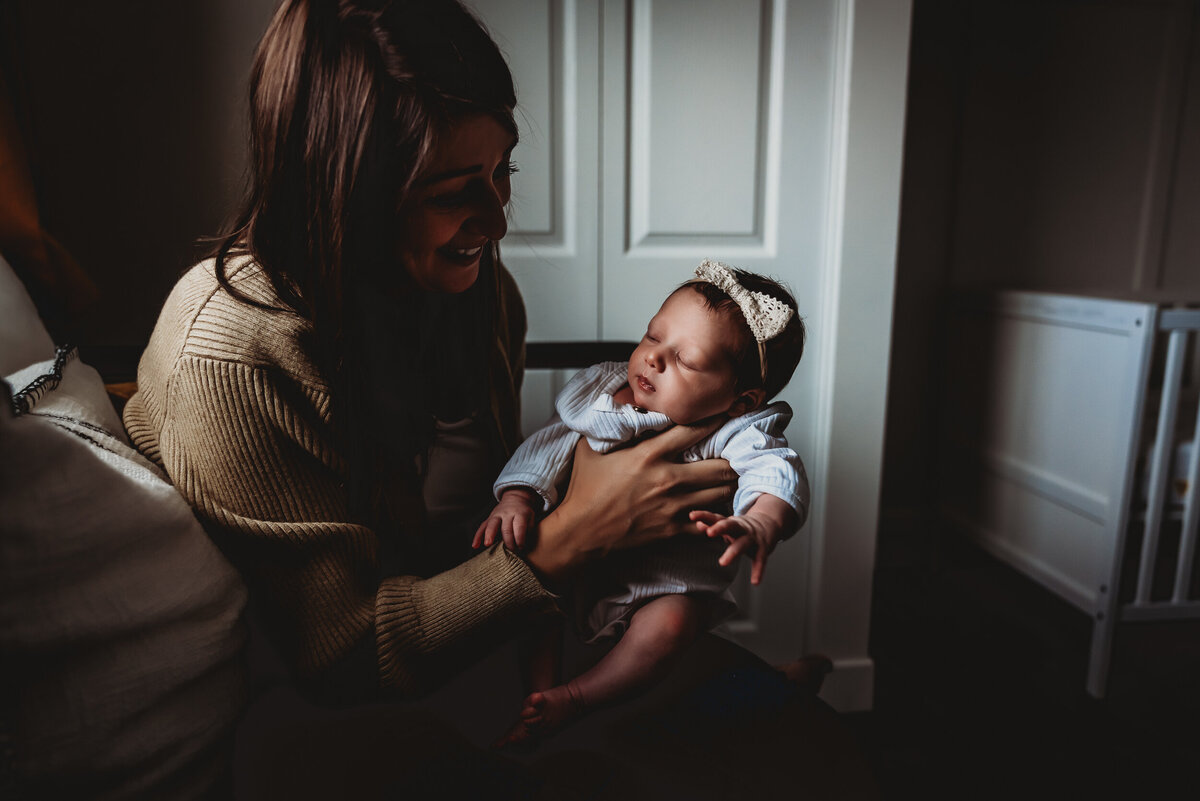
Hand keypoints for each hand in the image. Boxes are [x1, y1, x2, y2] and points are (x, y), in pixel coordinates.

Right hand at [473, 489, 537, 550]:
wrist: (515, 498)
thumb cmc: (524, 512)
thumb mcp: (531, 518)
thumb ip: (528, 530)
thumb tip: (523, 544)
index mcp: (519, 513)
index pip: (519, 527)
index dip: (520, 538)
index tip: (521, 547)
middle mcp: (507, 513)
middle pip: (506, 528)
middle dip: (508, 541)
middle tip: (512, 550)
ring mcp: (496, 515)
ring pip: (492, 525)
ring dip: (489, 535)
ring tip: (487, 544)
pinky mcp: (489, 518)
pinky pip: (482, 527)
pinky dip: (478, 536)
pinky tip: (475, 545)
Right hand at [525, 421, 737, 581]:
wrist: (581, 532)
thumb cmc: (584, 488)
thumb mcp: (591, 447)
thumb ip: (611, 425)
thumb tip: (618, 402)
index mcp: (649, 455)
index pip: (694, 430)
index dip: (715, 419)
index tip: (727, 412)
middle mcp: (667, 479)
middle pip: (719, 466)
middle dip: (734, 457)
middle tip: (741, 450)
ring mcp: (673, 507)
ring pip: (720, 493)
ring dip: (729, 483)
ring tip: (735, 475)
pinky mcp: (673, 529)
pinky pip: (709, 522)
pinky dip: (718, 514)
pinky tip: (721, 507)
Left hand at [689, 494, 796, 584]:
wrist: (769, 523)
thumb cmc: (743, 528)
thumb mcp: (728, 525)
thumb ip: (713, 524)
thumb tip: (696, 523)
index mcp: (731, 523)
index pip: (716, 518)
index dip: (704, 516)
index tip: (692, 515)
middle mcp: (741, 528)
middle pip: (730, 525)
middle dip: (720, 528)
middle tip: (709, 532)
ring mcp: (752, 538)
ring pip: (743, 544)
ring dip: (733, 552)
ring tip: (723, 562)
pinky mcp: (762, 549)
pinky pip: (760, 560)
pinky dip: (758, 571)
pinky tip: (755, 581)